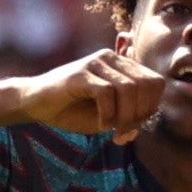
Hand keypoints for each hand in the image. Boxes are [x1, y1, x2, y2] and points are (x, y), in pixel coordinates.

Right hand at [15, 45, 167, 139]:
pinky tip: (101, 125)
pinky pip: (107, 93)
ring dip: (125, 117)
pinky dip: (108, 114)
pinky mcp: (80, 73)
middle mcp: (111, 58)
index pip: (156, 82)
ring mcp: (95, 63)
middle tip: (123, 132)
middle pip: (147, 84)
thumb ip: (127, 118)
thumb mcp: (107, 116)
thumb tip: (138, 128)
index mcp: (122, 65)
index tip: (133, 128)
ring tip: (113, 131)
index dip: (150, 108)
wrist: (36, 103)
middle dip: (140, 114)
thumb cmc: (72, 110)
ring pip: (129, 88)